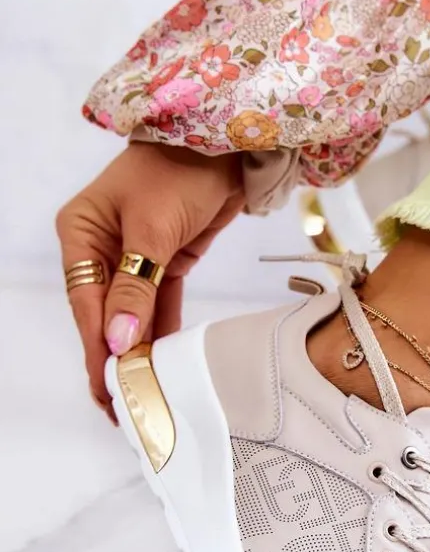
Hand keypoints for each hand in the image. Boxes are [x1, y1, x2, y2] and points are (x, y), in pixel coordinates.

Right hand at [56, 140, 244, 420]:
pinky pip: (159, 304)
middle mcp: (100, 247)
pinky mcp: (164, 260)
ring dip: (138, 351)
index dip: (96, 348)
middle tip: (127, 408)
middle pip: (104, 314)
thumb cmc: (180, 170)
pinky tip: (164, 363)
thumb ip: (137, 288)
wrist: (226, 143)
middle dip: (114, 359)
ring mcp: (133, 256)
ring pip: (131, 314)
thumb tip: (118, 341)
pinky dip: (161, 331)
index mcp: (81, 234)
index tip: (107, 389)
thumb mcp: (154, 230)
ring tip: (145, 395)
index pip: (85, 304)